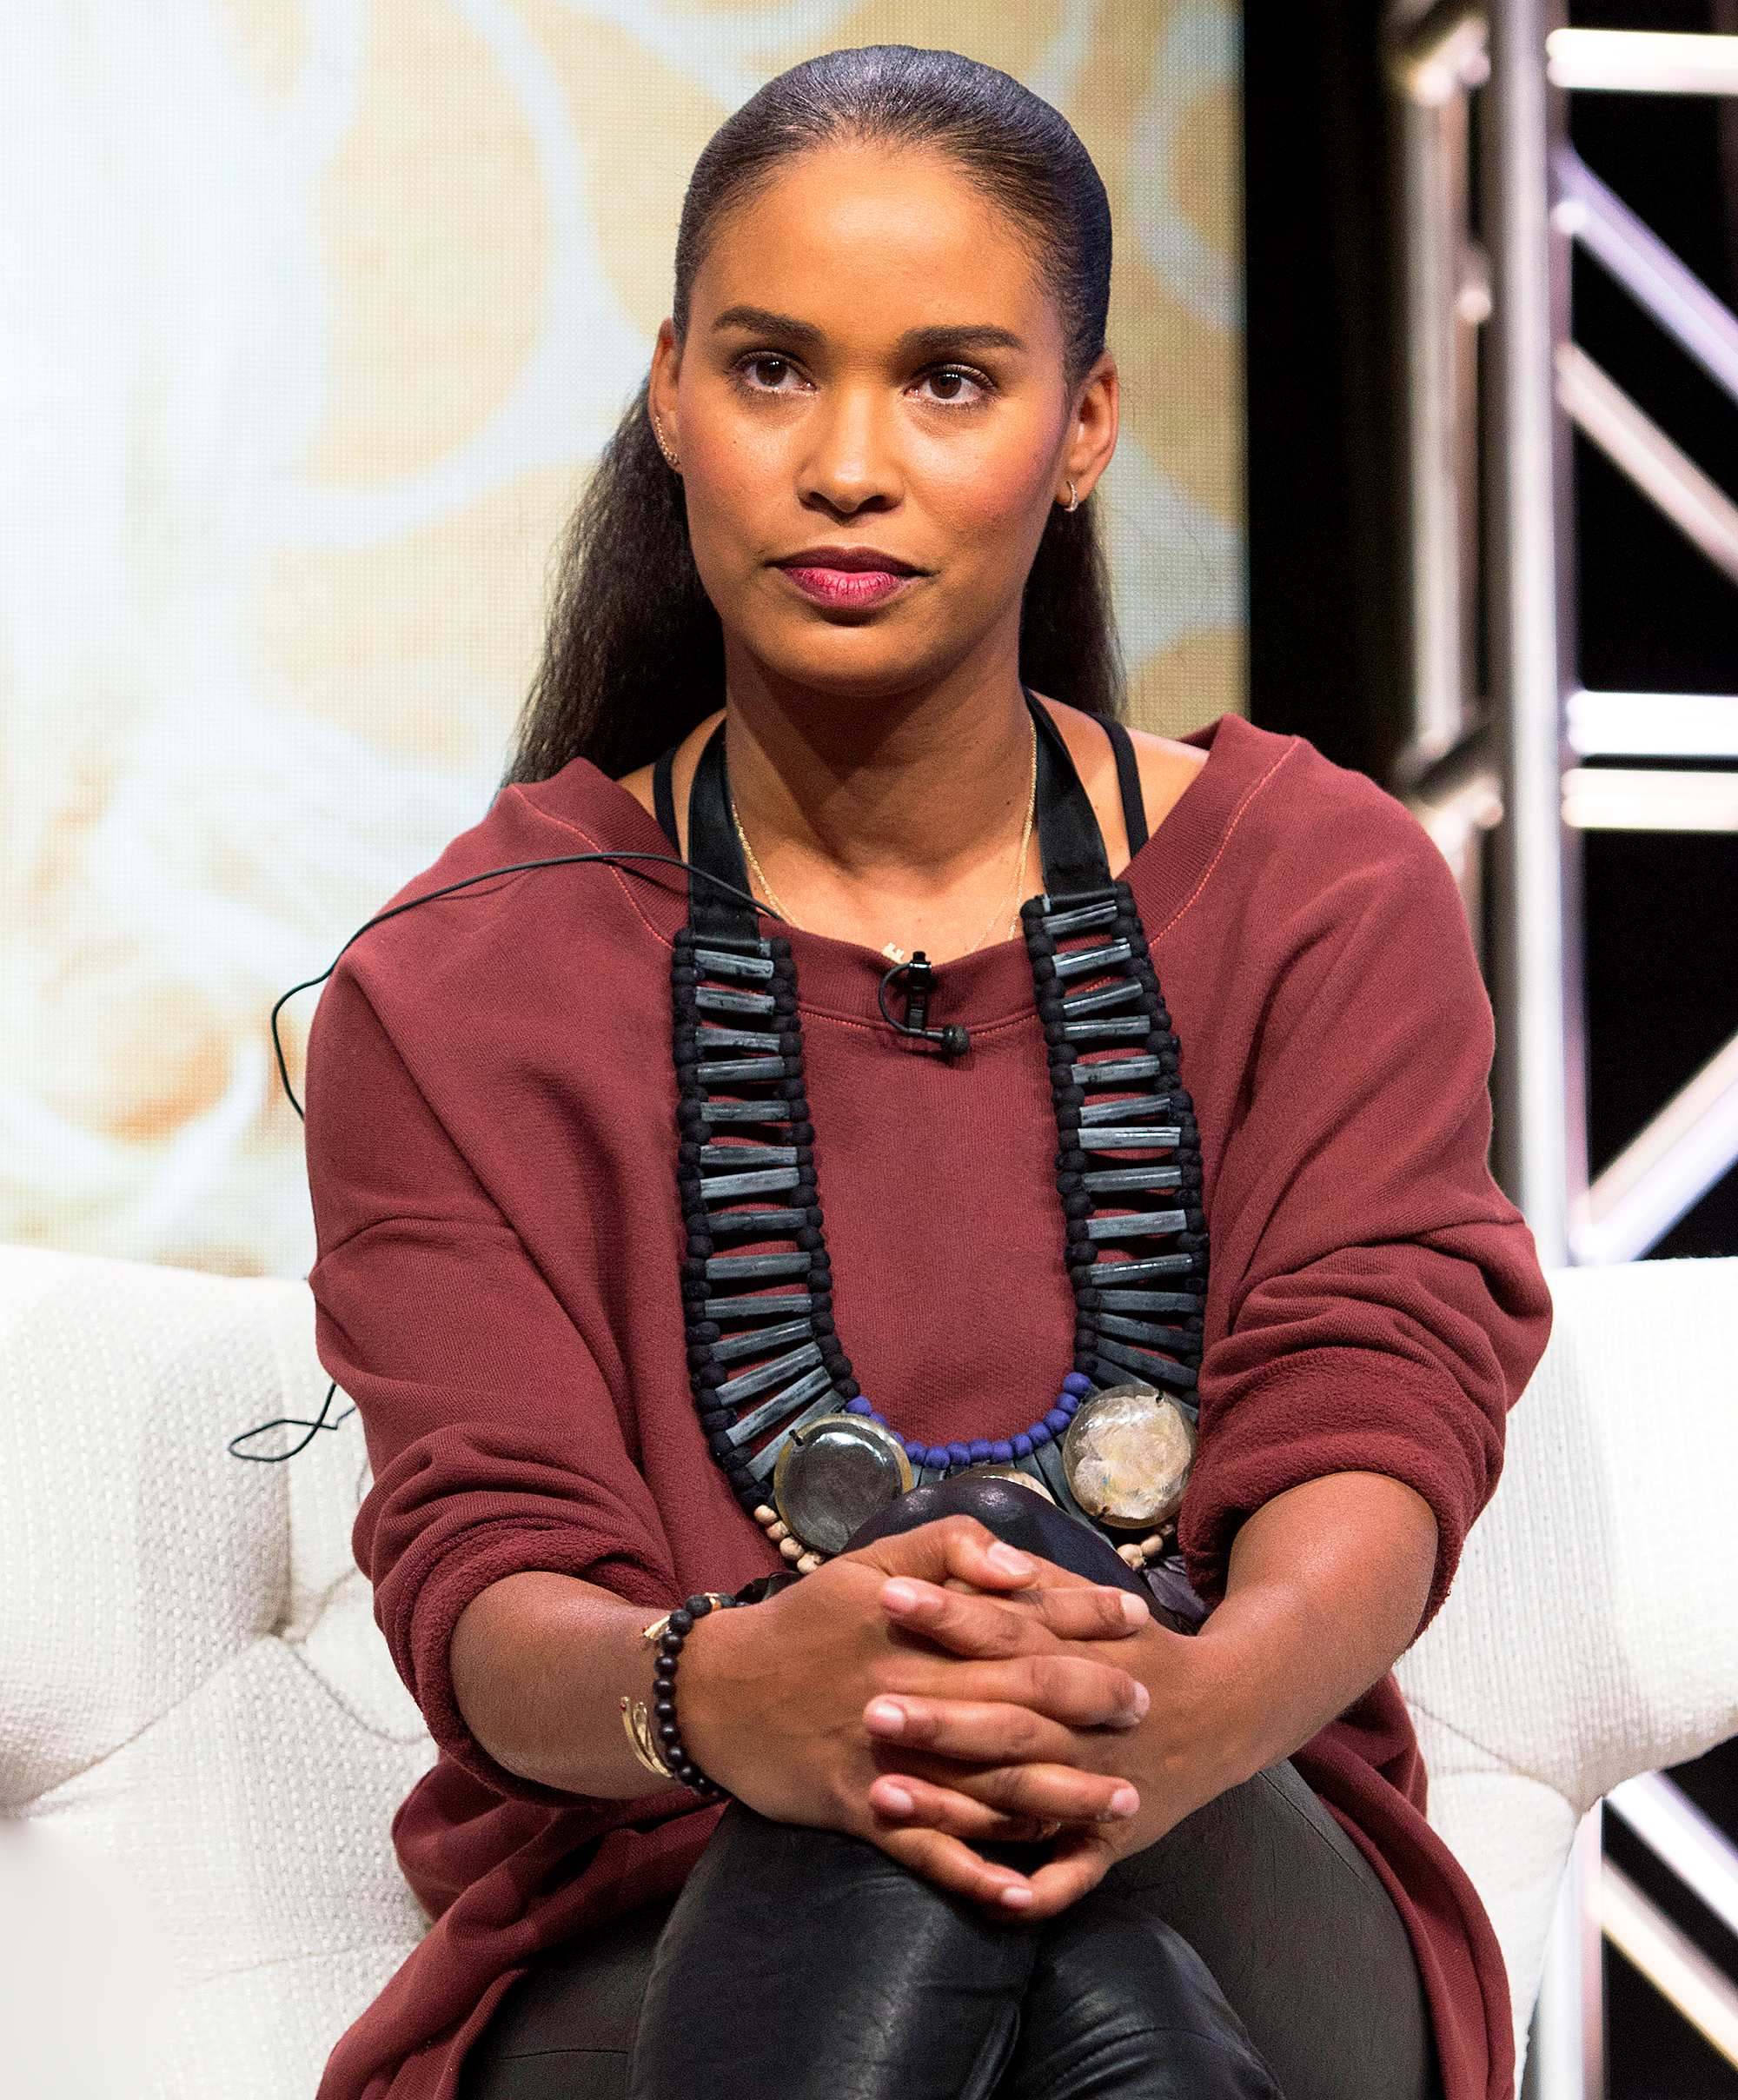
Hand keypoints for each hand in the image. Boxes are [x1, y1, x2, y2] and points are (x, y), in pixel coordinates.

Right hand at [676, 1516, 1151, 1911]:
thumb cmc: (805, 1622)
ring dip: (1059, 1799)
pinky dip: (977, 1875)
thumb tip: (1018, 1565)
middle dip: (1091, 1706)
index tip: (1139, 1619)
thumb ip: (946, 1549)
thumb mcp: (868, 1563)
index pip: (1018, 1620)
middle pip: (1018, 1703)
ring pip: (988, 1787)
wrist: (717, 1694)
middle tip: (1148, 1707)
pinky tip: (1027, 1892)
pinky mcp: (863, 1813)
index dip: (1082, 1618)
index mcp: (917, 1630)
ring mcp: (890, 1762)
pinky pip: (929, 1854)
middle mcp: (911, 1694)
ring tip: (1120, 1806)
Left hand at [860, 1583, 1227, 1918]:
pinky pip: (1069, 1875)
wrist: (1224, 1713)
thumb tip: (986, 1556)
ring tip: (882, 1795)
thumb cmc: (1140, 1649)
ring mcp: (1095, 1788)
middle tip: (869, 1709)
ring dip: (951, 1806)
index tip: (889, 1599)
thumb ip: (1041, 1585)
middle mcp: (1082, 1727)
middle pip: (1007, 1721)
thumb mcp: (1098, 1604)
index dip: (949, 1616)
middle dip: (939, 1719)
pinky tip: (992, 1899)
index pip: (1006, 1631)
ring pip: (1020, 1801)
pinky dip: (1035, 1892)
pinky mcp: (1107, 1840)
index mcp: (1076, 1658)